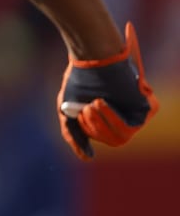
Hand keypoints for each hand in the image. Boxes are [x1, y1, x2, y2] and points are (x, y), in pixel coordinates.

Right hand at [59, 22, 157, 158]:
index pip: (106, 138)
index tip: (79, 113)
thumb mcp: (68, 110)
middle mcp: (127, 116)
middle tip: (87, 108)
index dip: (90, 130)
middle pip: (115, 140)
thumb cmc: (80, 79)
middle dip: (95, 127)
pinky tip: (103, 102)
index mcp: (111, 118)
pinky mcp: (146, 107)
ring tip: (94, 103)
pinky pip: (131, 127)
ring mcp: (138, 112)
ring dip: (102, 122)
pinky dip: (113, 118)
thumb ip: (74, 134)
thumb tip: (88, 157)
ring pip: (123, 137)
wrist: (90, 57)